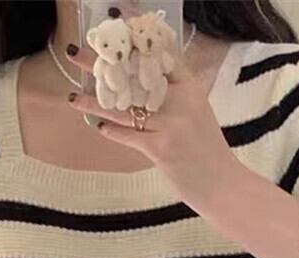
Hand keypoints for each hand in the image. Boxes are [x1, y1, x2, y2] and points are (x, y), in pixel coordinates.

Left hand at [63, 41, 242, 207]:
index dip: (133, 42)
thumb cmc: (208, 154)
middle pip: (134, 76)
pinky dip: (112, 131)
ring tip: (74, 97)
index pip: (158, 55)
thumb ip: (175, 99)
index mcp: (189, 88)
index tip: (112, 30)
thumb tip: (143, 89)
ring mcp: (171, 124)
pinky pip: (129, 135)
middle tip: (77, 54)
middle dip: (103, 65)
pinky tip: (98, 126)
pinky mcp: (162, 148)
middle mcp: (180, 101)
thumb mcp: (197, 116)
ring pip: (125, 108)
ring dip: (95, 102)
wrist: (224, 187)